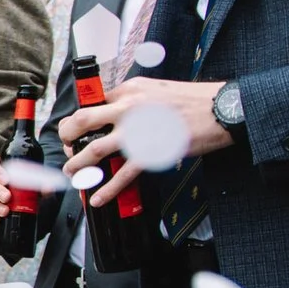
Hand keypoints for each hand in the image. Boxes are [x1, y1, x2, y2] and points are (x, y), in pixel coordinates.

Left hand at [62, 78, 228, 206]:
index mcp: (129, 90)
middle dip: (67, 137)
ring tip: (73, 173)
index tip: (76, 131)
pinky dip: (106, 189)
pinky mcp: (150, 152)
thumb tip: (114, 113)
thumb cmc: (192, 101)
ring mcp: (137, 131)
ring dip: (78, 164)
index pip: (92, 103)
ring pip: (94, 149)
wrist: (221, 110)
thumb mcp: (155, 89)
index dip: (79, 120)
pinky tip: (98, 197)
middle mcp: (128, 107)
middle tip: (67, 148)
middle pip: (82, 121)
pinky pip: (122, 174)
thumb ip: (132, 100)